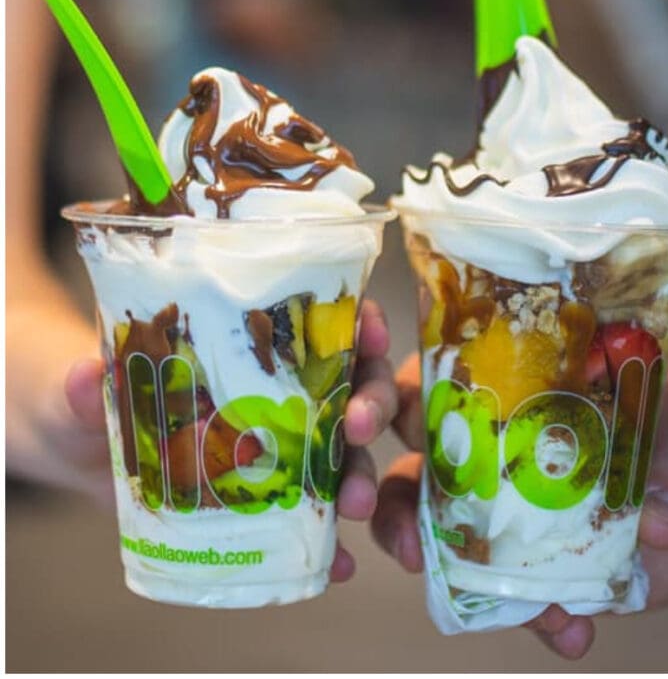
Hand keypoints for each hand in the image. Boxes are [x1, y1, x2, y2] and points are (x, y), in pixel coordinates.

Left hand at [62, 299, 397, 583]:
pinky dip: (329, 542)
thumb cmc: (92, 396)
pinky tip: (338, 563)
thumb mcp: (85, 386)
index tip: (369, 333)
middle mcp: (276, 391)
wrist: (79, 450)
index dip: (358, 322)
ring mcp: (275, 446)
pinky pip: (309, 519)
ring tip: (353, 504)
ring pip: (341, 452)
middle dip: (369, 404)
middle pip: (349, 386)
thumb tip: (89, 374)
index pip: (323, 322)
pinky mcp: (262, 498)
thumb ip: (86, 384)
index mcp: (248, 346)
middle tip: (357, 428)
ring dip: (358, 474)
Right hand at [371, 354, 667, 657]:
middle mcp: (507, 453)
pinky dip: (542, 619)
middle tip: (408, 543)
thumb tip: (659, 519)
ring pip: (460, 544)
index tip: (367, 424)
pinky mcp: (567, 566)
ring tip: (491, 603)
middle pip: (419, 475)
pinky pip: (532, 598)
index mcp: (516, 390)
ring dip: (456, 577)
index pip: (433, 387)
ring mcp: (530, 515)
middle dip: (394, 508)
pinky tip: (570, 631)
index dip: (386, 401)